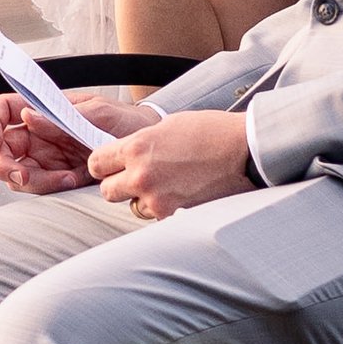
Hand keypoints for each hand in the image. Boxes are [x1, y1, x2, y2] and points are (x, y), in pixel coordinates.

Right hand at [0, 85, 159, 196]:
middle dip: (4, 164)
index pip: (3, 109)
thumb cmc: (125, 120)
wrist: (147, 148)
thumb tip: (29, 116)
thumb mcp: (99, 112)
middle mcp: (39, 132)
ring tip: (64, 178)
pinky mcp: (56, 176)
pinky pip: (38, 187)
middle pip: (0, 148)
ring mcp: (45, 156)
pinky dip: (50, 187)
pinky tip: (72, 181)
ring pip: (16, 172)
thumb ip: (62, 116)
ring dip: (32, 181)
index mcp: (44, 108)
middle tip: (22, 175)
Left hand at [87, 107, 251, 220]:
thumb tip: (127, 154)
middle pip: (107, 191)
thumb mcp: (168, 126)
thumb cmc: (211, 133)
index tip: (113, 165)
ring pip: (133, 207)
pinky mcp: (173, 217)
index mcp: (136, 148)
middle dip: (119, 184)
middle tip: (139, 178)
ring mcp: (157, 200)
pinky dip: (166, 209)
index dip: (104, 164)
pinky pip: (157, 216)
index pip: (96, 163)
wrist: (245, 152)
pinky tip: (184, 194)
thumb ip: (141, 143)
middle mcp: (141, 176)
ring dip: (145, 199)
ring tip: (170, 184)